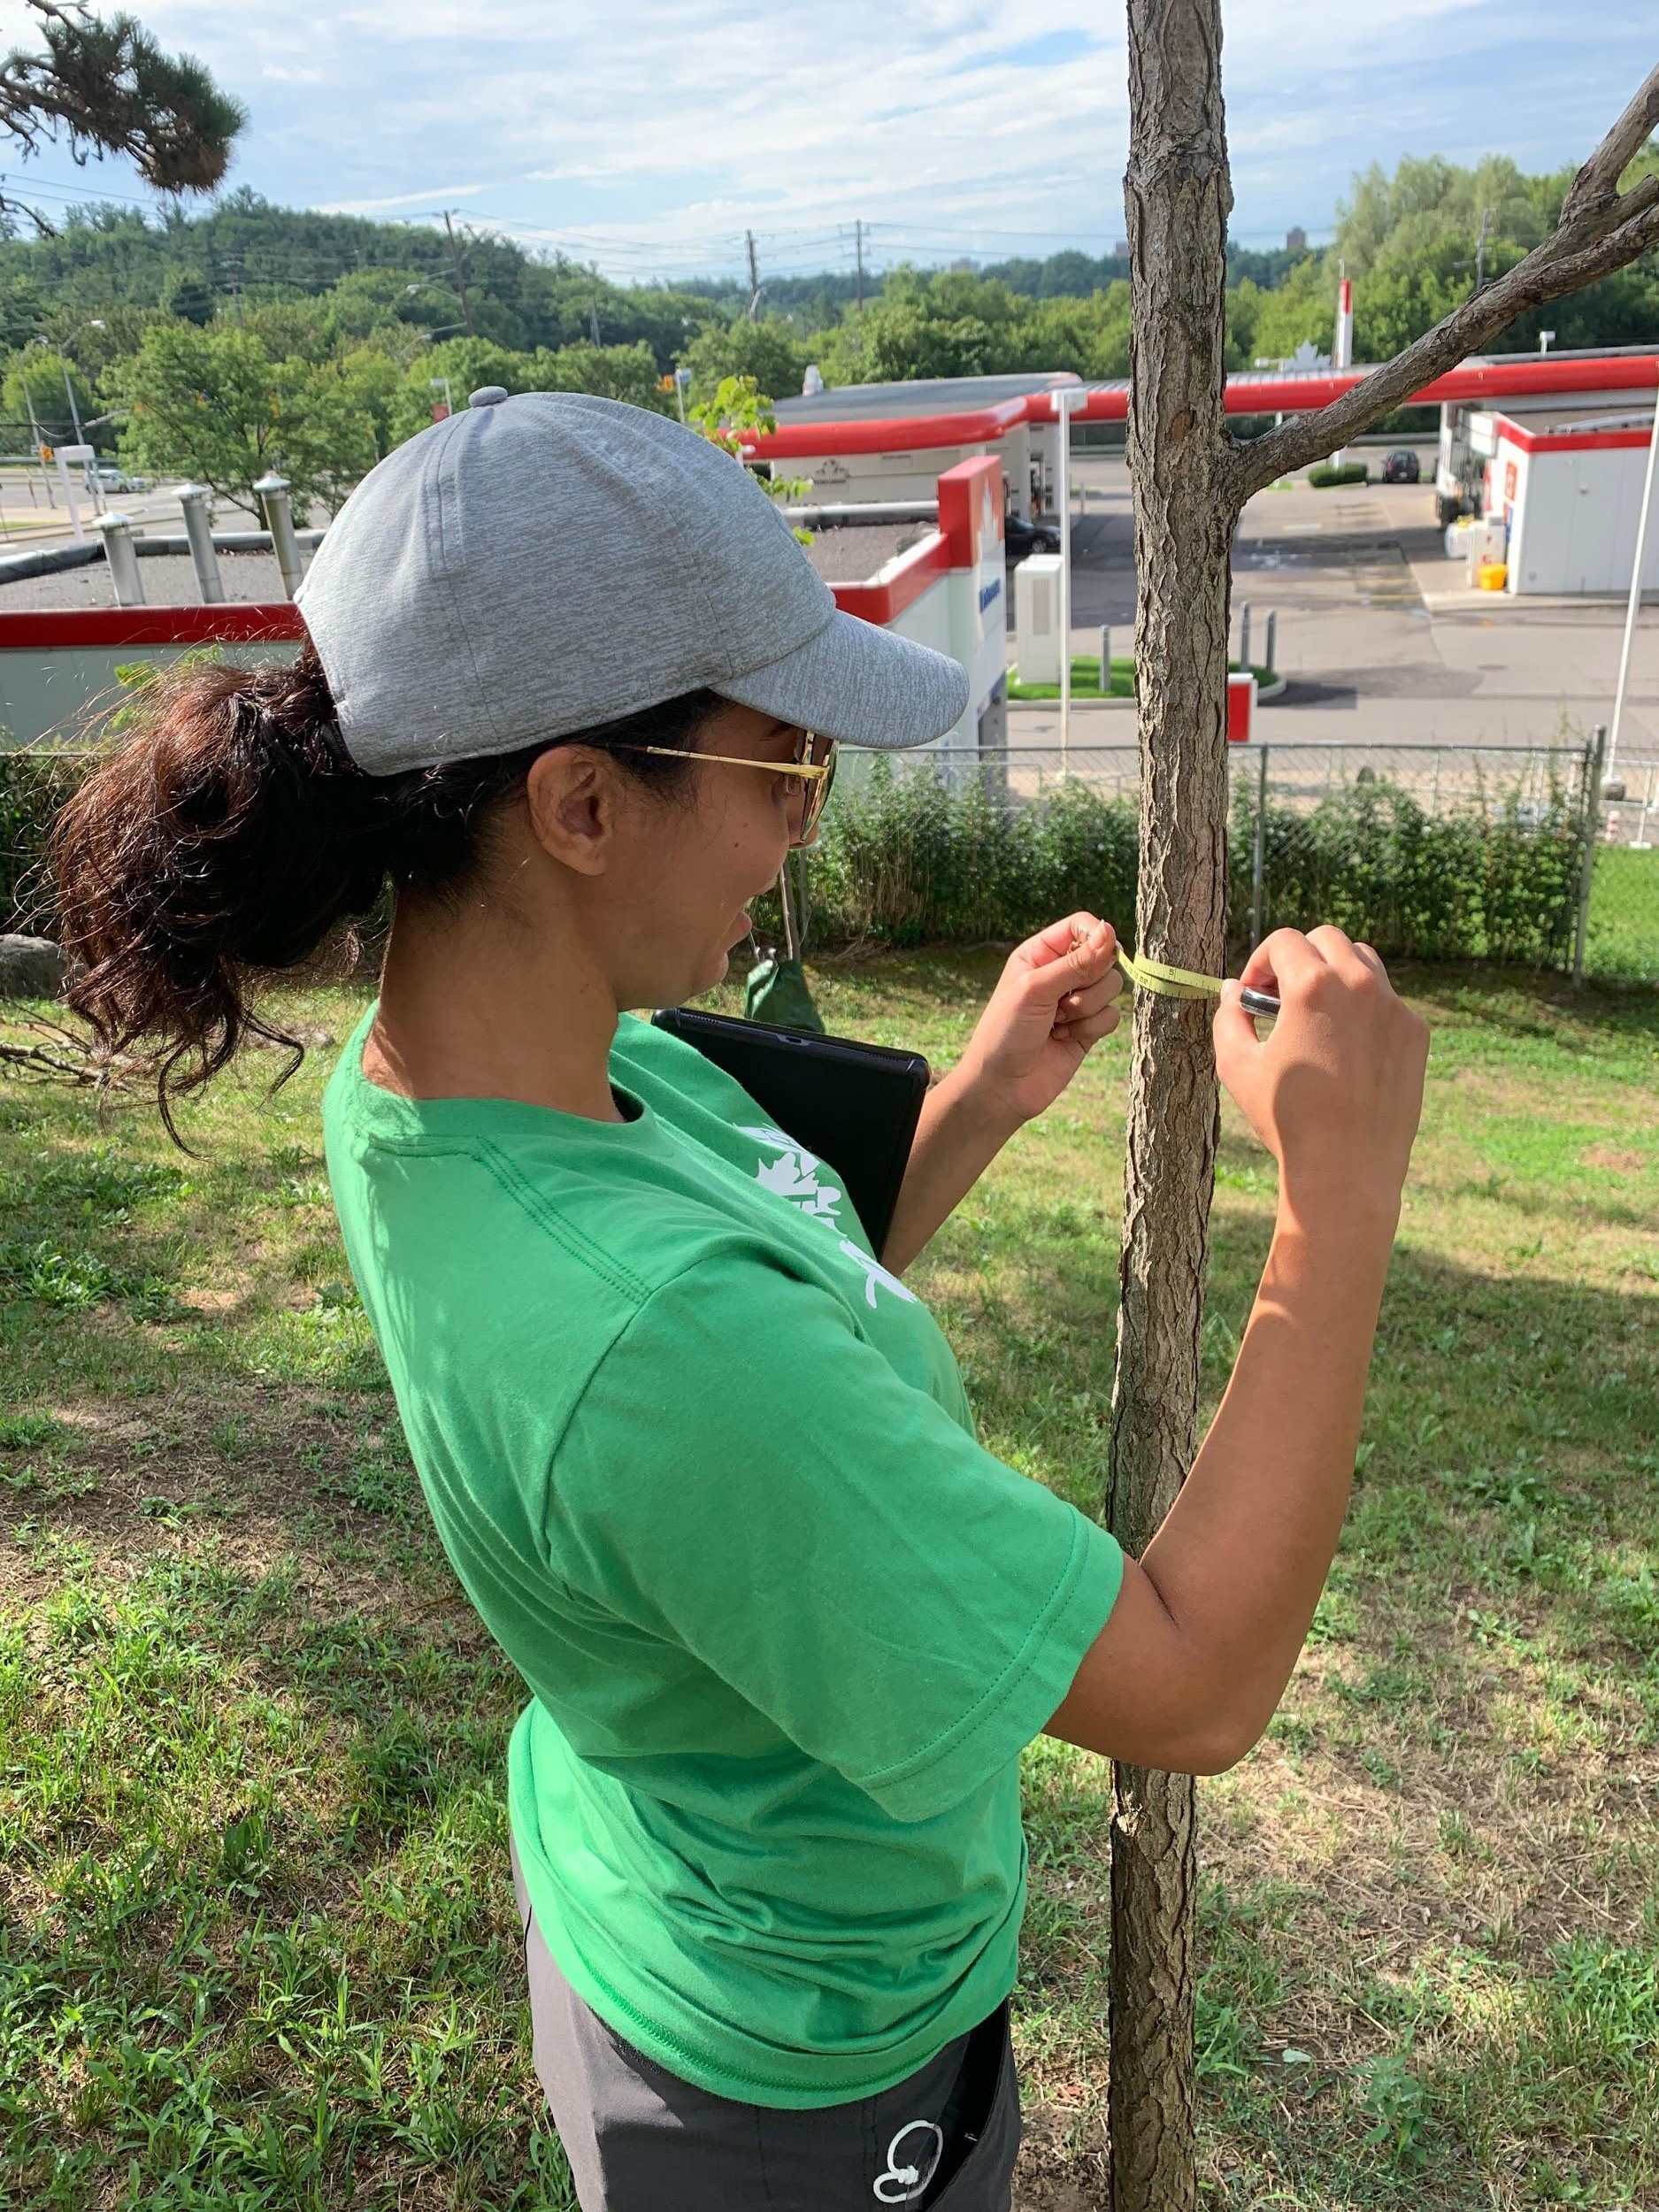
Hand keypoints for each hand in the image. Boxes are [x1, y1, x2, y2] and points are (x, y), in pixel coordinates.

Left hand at [953, 912, 1124, 1129]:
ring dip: (1087, 1008)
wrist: (1002, 1087)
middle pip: (1105, 957)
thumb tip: (1110, 931)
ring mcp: (1076, 1001)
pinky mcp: (1088, 1028)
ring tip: (1058, 1023)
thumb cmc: (1005, 1033)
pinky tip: (1065, 1039)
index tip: (1098, 953)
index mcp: (1041, 953)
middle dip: (1088, 981)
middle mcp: (1061, 973)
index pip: (1083, 925)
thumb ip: (1076, 962)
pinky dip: (1092, 1028)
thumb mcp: (1035, 990)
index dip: (1097, 936)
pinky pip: (1112, 1016)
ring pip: (1112, 987)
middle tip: (1060, 1002)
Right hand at [1214, 926, 1428, 1226]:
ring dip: (1335, 974)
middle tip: (1282, 997)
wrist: (1346, 1168)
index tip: (1253, 994)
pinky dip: (1364, 1008)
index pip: (1284, 941)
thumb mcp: (1237, 1066)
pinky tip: (1346, 1047)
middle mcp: (1359, 984)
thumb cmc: (1286, 1119)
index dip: (1259, 963)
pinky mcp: (1415, 1032)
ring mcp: (1394, 1006)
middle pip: (1327, 939)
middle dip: (1299, 959)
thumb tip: (1232, 991)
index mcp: (1312, 986)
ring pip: (1363, 961)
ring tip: (1316, 1015)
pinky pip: (1387, 1000)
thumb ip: (1229, 1017)